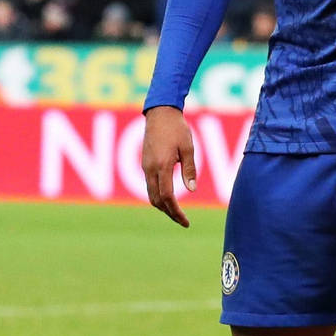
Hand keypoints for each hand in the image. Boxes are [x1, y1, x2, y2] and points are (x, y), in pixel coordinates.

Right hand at [141, 105, 196, 227]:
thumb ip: (189, 169)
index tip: (185, 222)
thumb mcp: (188, 148)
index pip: (167, 196)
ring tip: (176, 212)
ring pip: (150, 194)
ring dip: (162, 206)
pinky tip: (168, 198)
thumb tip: (191, 190)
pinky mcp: (144, 163)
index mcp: (161, 165)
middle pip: (156, 200)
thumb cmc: (177, 128)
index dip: (176, 212)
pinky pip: (149, 186)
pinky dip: (158, 196)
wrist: (160, 112)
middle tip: (182, 221)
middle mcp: (149, 168)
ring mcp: (144, 166)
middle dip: (169, 213)